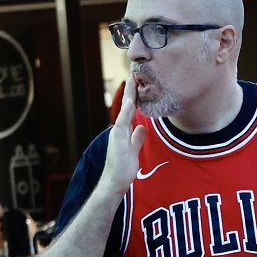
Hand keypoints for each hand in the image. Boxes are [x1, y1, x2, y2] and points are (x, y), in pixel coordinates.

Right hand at [100, 75, 146, 194]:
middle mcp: (119, 129)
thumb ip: (137, 138)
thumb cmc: (123, 169)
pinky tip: (131, 101)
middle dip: (131, 91)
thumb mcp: (134, 150)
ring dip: (129, 96)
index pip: (130, 111)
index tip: (137, 83)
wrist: (115, 182)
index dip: (134, 97)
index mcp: (123, 131)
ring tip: (132, 81)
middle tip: (134, 74)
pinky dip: (126, 111)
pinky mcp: (118, 139)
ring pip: (124, 111)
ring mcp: (117, 134)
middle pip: (126, 106)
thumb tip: (142, 128)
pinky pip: (122, 122)